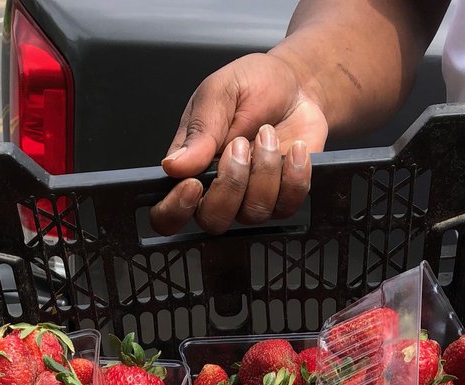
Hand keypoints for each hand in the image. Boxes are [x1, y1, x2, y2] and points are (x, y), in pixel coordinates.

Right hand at [150, 52, 327, 234]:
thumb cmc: (252, 85)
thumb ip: (199, 130)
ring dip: (265, 170)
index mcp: (189, 168)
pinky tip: (295, 149)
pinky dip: (294, 175)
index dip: (176, 210)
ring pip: (252, 213)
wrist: (296, 84)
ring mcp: (251, 198)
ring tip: (267, 133)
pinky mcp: (283, 198)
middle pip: (213, 221)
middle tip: (240, 145)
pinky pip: (286, 206)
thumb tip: (173, 166)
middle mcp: (217, 190)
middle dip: (231, 184)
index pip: (167, 213)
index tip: (194, 184)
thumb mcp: (219, 93)